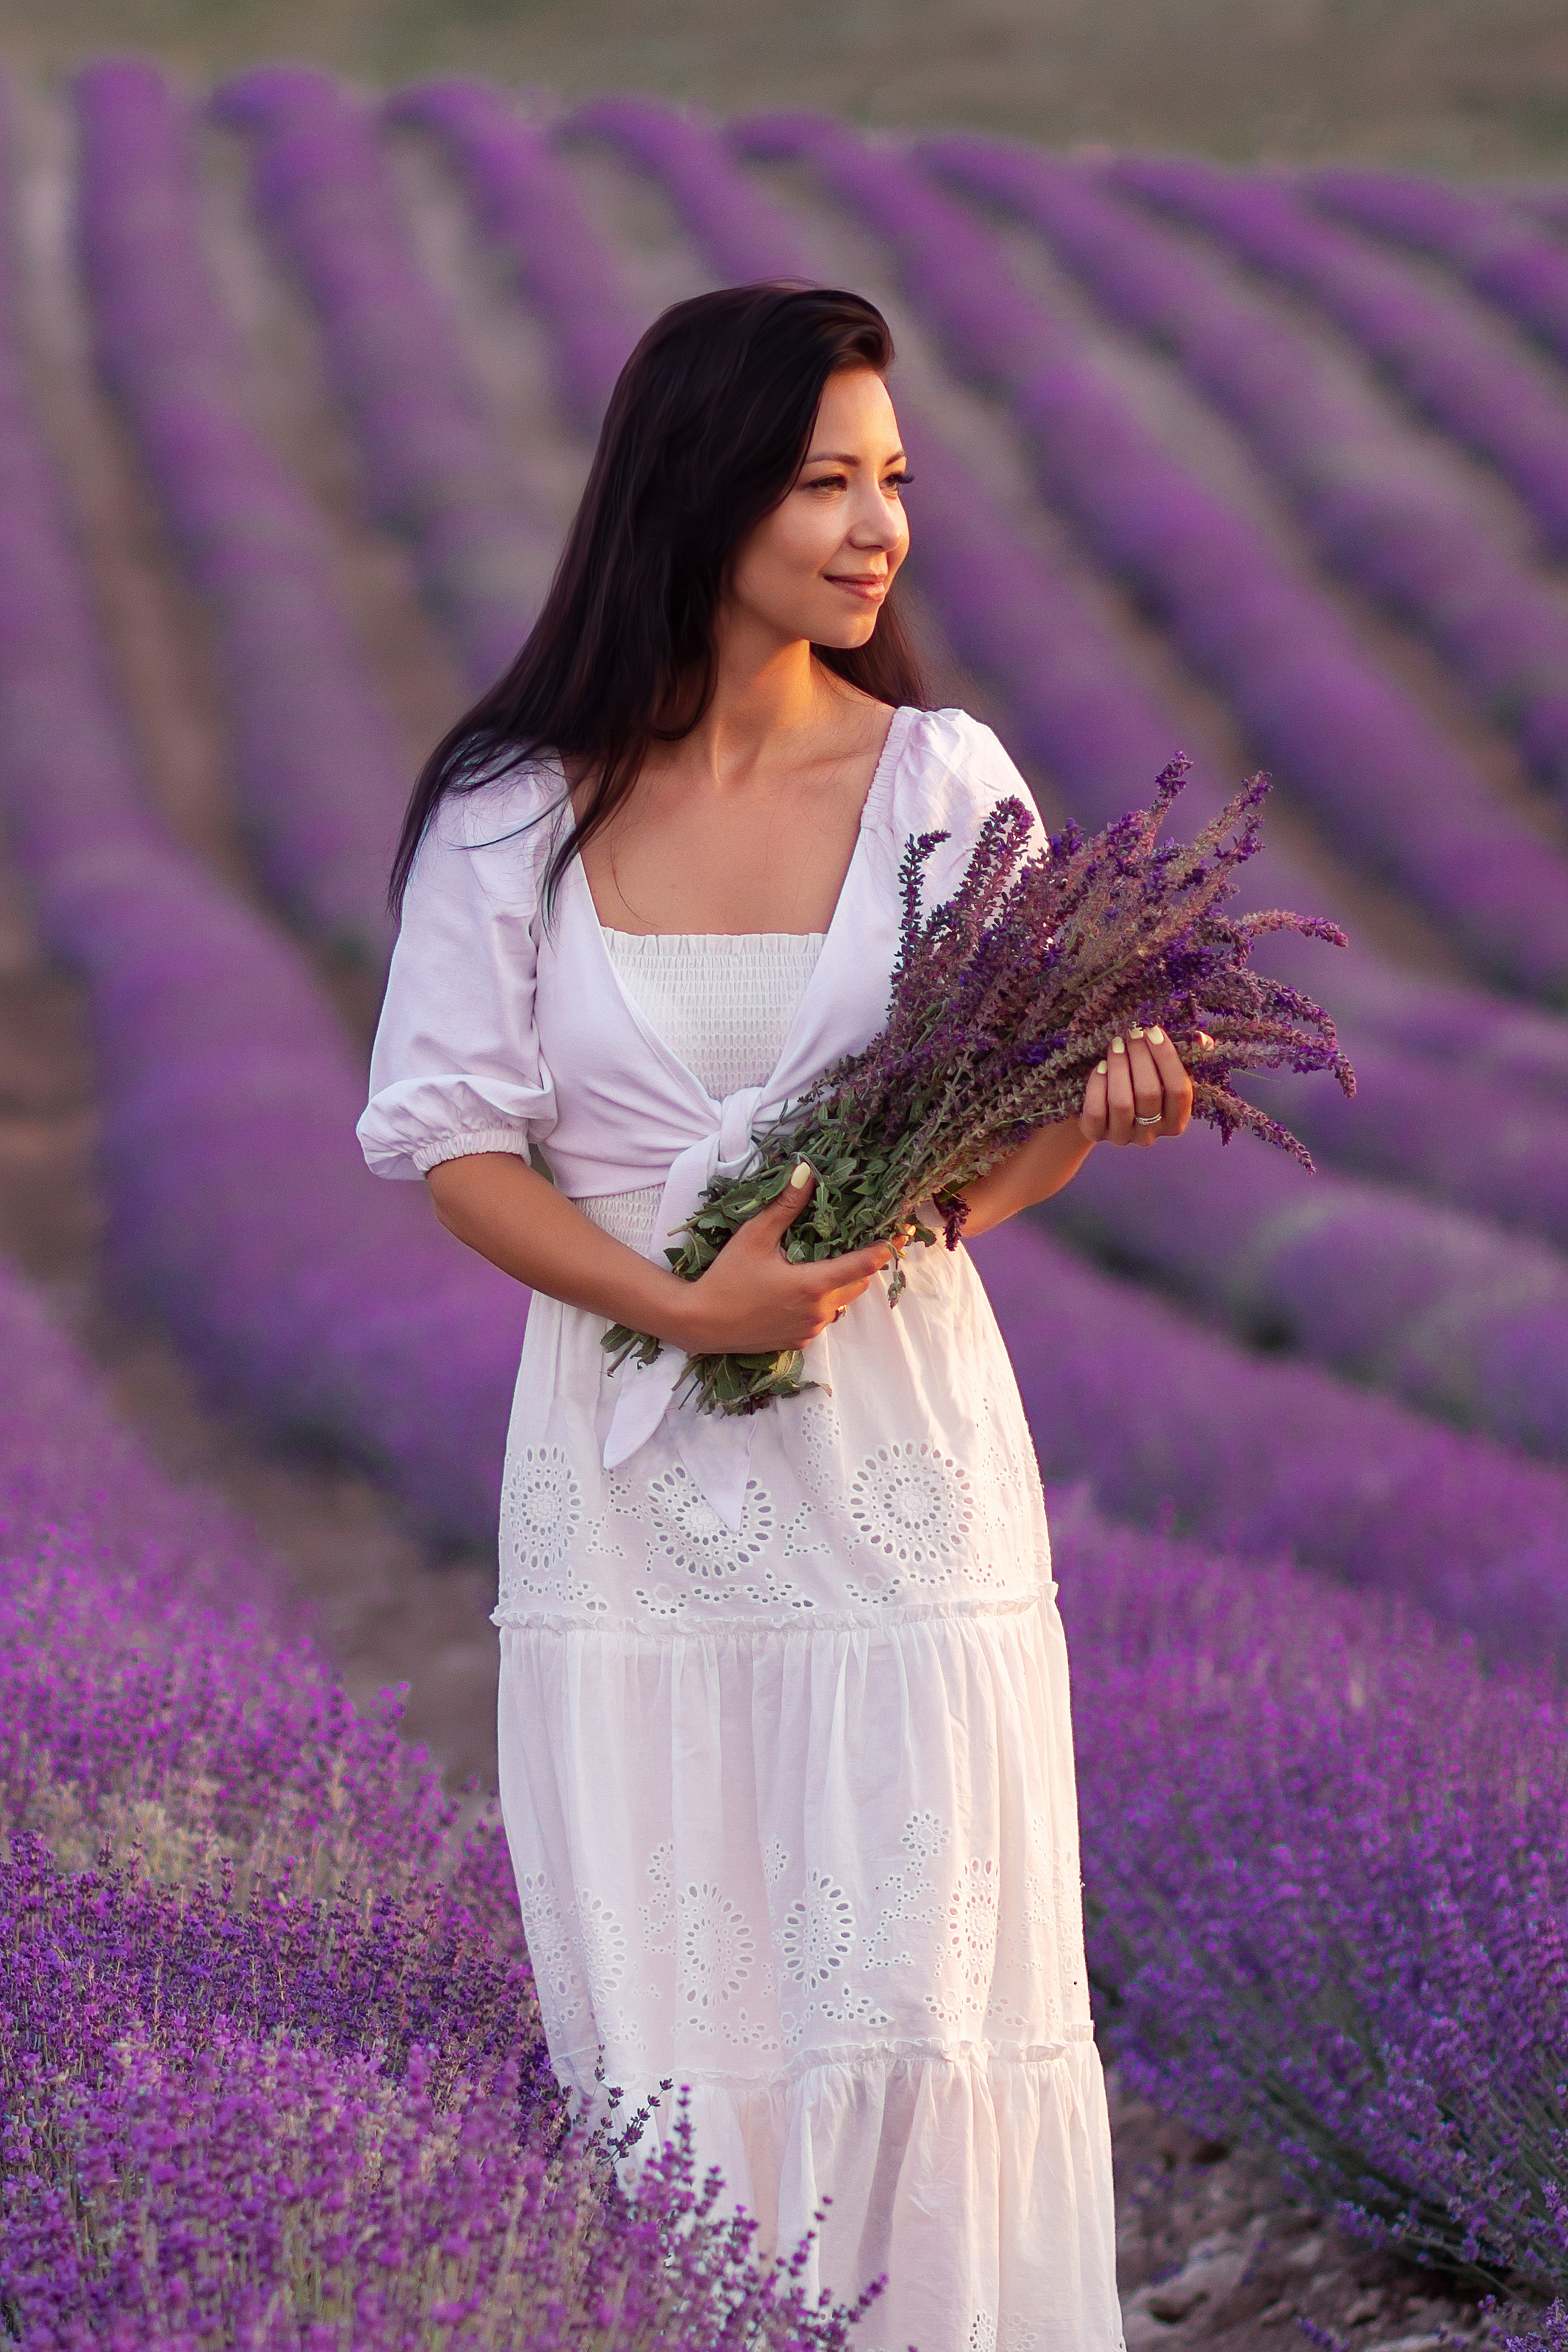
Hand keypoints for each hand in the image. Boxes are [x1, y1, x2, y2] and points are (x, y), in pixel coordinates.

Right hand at [673, 1163, 891, 1352]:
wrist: (700, 1322)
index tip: (902, 1235)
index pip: (863, 1265)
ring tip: (824, 1266)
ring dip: (839, 1286)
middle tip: (858, 1245)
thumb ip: (786, 1206)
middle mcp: (819, 1311)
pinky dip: (820, 1305)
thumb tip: (807, 1171)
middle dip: (862, 1266)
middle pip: (856, 1285)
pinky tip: (799, 1292)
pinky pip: (821, 1320)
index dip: (886, 1249)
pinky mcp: (798, 1342)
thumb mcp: (755, 1236)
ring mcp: (810, 1329)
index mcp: (814, 1284)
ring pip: (840, 1304)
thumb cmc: (726, 1276)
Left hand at [1078, 1026, 1201, 1148]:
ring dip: (1119, 1067)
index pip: (1179, 1090)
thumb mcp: (1166, 1074)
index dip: (1167, 1058)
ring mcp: (1123, 1137)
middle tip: (1132, 1033)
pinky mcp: (1097, 1134)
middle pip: (1149, 1093)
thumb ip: (1189, 1057)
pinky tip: (1101, 1067)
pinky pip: (1096, 1111)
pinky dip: (1098, 1085)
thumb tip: (1201, 1038)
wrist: (1105, 1107)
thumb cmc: (1142, 1084)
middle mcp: (1152, 1133)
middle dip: (1140, 1057)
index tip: (1154, 1031)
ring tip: (1116, 1045)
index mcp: (1176, 1120)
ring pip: (1122, 1102)